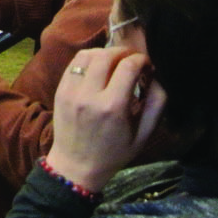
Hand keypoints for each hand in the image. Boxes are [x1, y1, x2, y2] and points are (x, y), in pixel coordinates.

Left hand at [46, 49, 167, 194]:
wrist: (76, 165)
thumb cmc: (114, 153)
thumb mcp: (144, 134)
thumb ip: (156, 104)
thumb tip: (158, 77)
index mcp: (112, 107)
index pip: (128, 67)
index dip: (142, 59)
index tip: (147, 64)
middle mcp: (89, 96)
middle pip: (106, 56)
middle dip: (124, 52)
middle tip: (133, 59)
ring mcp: (71, 92)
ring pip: (87, 55)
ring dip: (105, 52)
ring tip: (116, 61)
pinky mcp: (60, 91)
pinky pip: (74, 64)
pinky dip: (88, 59)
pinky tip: (98, 66)